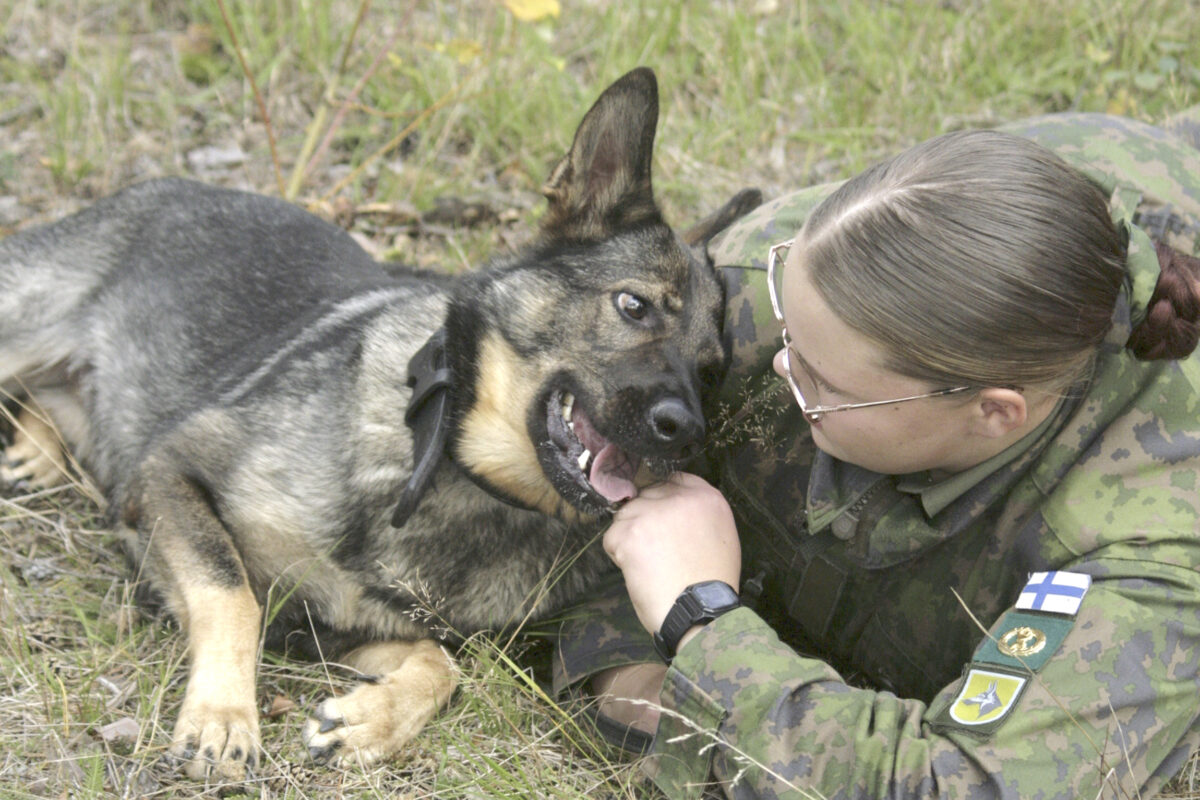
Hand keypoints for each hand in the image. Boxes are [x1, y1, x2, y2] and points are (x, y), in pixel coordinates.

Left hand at [603, 472, 740, 634]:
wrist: (700, 612)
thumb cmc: (712, 584)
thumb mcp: (722, 537)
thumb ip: (700, 515)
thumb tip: (674, 509)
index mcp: (707, 497)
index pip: (674, 480)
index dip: (663, 499)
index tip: (660, 518)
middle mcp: (679, 498)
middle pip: (647, 495)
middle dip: (645, 519)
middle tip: (654, 550)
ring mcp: (652, 512)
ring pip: (626, 514)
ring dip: (630, 537)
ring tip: (648, 564)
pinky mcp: (630, 532)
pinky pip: (611, 537)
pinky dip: (618, 555)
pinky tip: (638, 571)